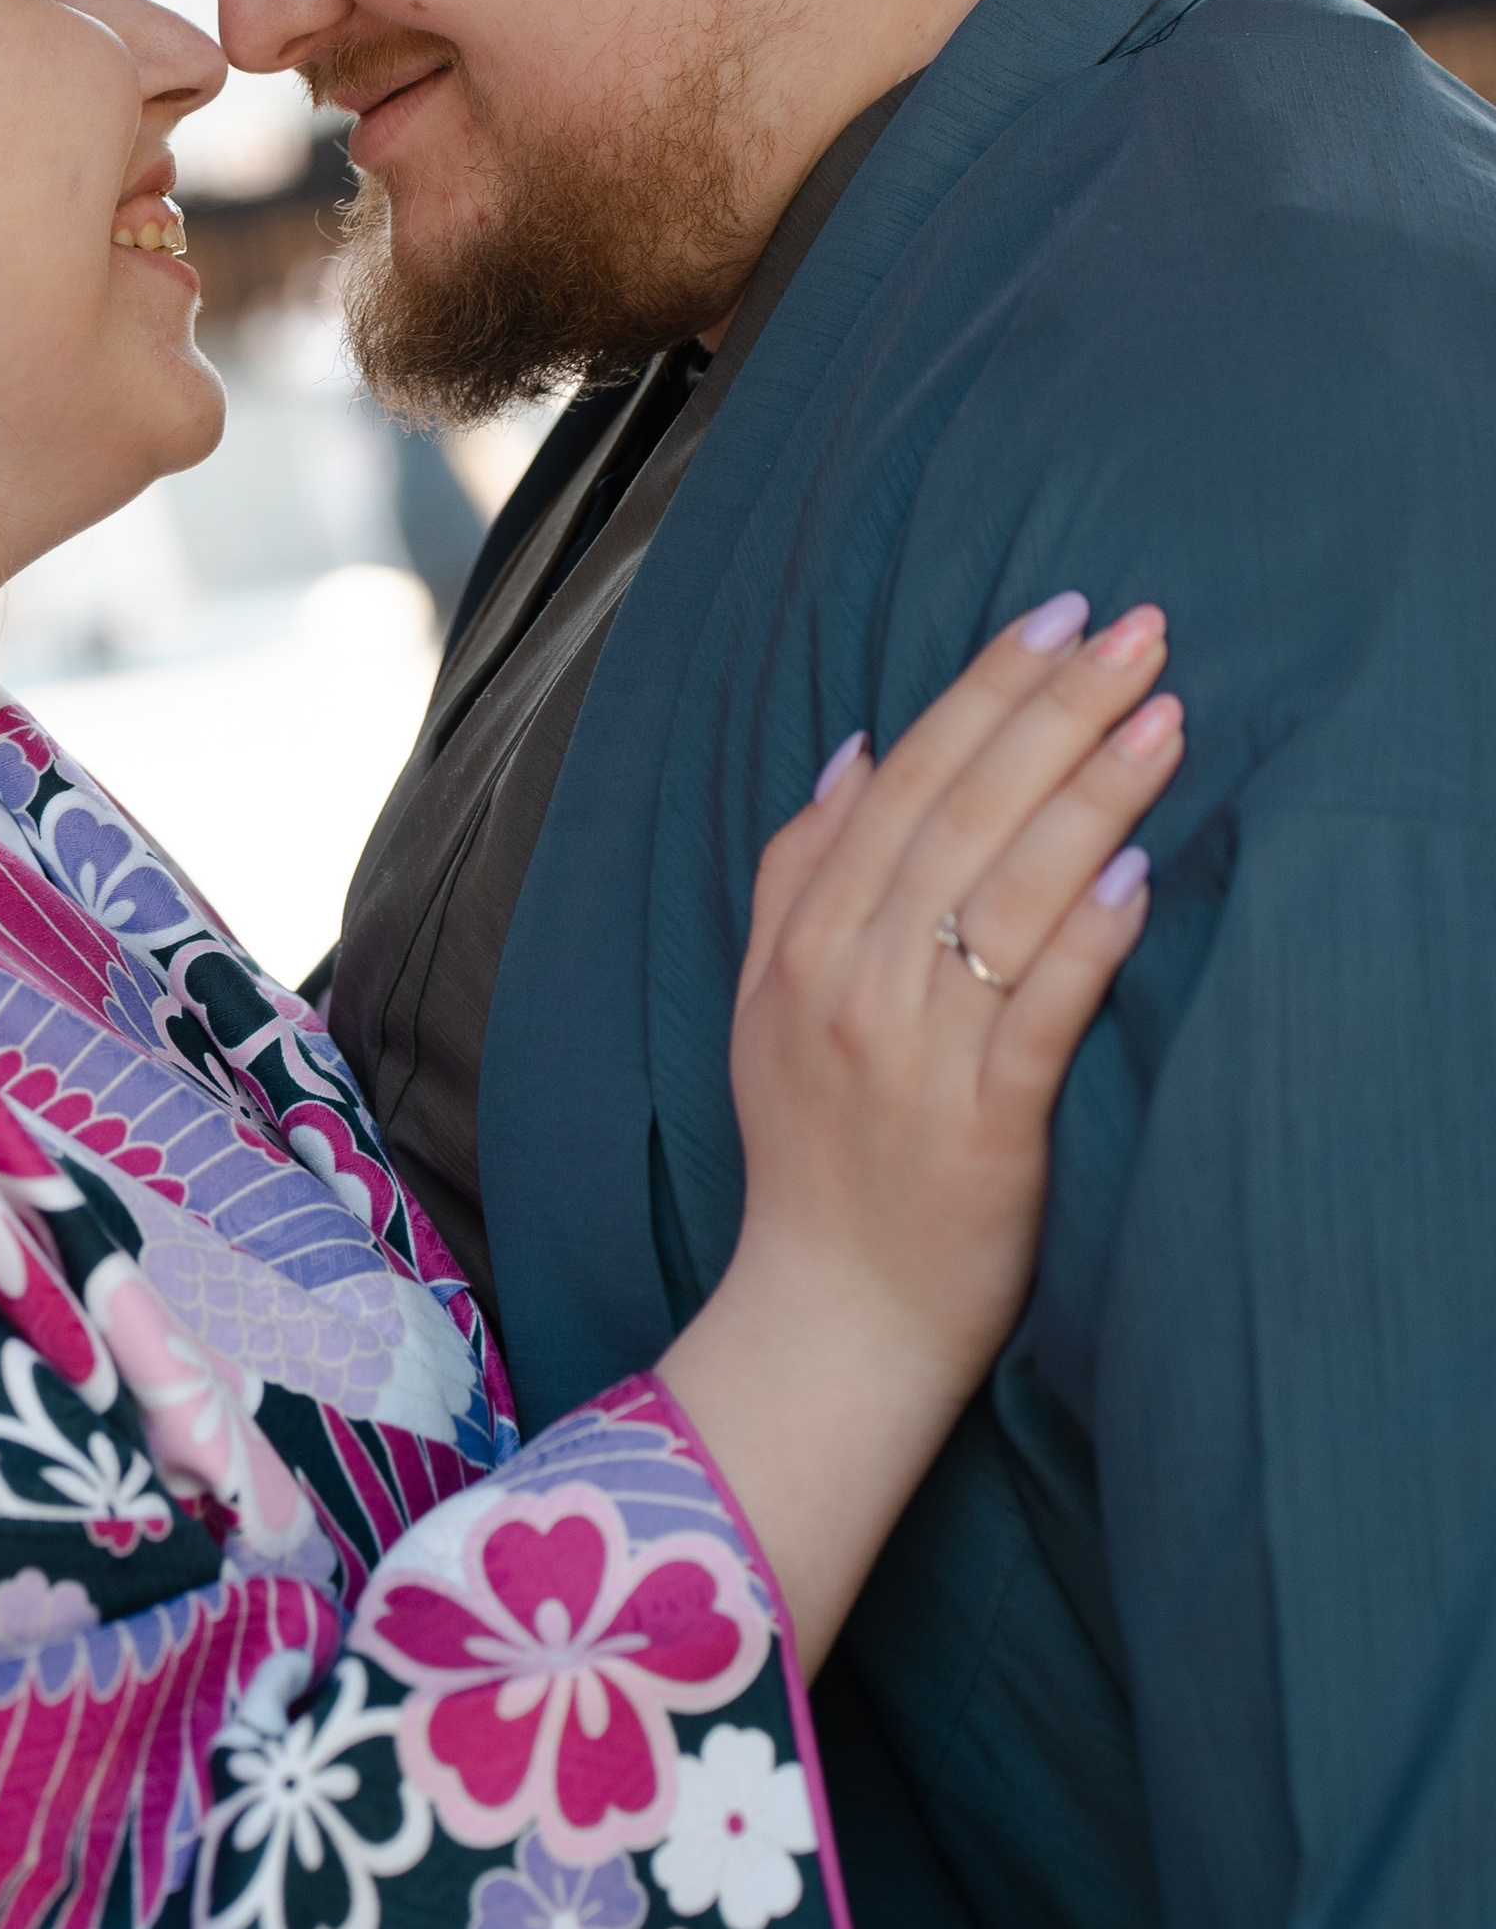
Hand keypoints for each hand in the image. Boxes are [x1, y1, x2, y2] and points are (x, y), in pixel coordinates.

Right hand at [657, 595, 1180, 1665]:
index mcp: (805, 938)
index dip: (985, 690)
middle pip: (960, 815)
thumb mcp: (765, 1000)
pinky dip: (1083, 940)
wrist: (826, 1314)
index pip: (904, 781)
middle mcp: (850, 978)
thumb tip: (855, 752)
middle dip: (1052, 709)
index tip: (1059, 614)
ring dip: (1088, 796)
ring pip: (1005, 895)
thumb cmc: (813, 1153)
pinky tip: (1135, 874)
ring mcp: (912, 1051)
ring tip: (1164, 716)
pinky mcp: (979, 1126)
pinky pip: (1037, 1015)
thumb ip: (797, 872)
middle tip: (1138, 629)